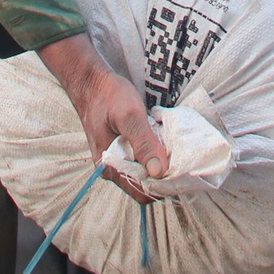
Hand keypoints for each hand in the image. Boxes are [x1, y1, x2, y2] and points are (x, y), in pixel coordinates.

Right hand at [36, 32, 167, 202]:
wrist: (92, 81)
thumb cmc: (108, 96)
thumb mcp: (130, 116)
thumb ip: (143, 143)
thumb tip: (159, 172)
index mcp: (109, 167)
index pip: (142, 192)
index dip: (163, 186)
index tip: (182, 171)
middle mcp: (113, 169)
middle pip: (146, 185)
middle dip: (165, 175)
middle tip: (180, 157)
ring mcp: (119, 160)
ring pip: (146, 173)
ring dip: (162, 164)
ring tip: (172, 147)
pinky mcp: (124, 151)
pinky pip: (144, 160)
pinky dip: (156, 154)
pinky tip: (163, 141)